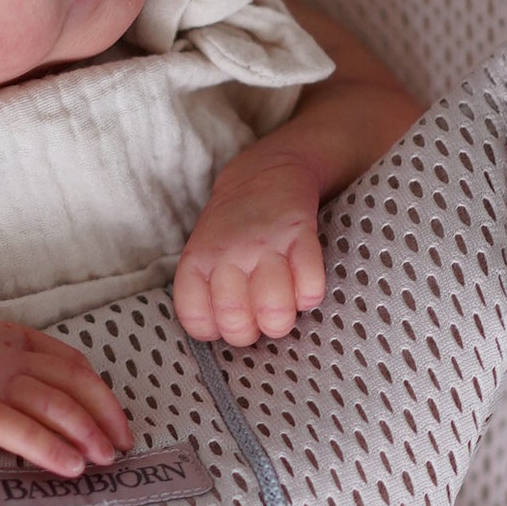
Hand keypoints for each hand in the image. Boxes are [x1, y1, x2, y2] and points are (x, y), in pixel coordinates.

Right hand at [0, 308, 132, 475]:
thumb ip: (1, 378)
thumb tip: (38, 411)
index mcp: (10, 340)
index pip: (72, 363)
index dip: (101, 393)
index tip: (118, 424)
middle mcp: (7, 357)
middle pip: (73, 383)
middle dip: (103, 415)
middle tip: (121, 448)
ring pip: (52, 404)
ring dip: (85, 432)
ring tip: (103, 460)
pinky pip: (14, 427)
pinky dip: (47, 445)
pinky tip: (70, 465)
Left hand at [172, 151, 325, 346]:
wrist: (267, 171)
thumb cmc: (232, 226)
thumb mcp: (203, 251)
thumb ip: (206, 291)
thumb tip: (222, 334)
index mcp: (198, 260)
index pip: (197, 318)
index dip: (215, 330)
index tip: (226, 321)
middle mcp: (228, 253)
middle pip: (236, 321)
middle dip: (252, 332)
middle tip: (258, 317)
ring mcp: (264, 245)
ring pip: (273, 310)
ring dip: (281, 320)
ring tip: (282, 308)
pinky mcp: (300, 235)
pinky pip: (309, 286)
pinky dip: (309, 296)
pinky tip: (304, 287)